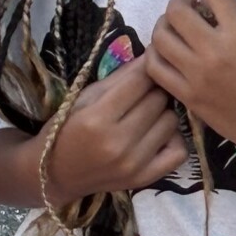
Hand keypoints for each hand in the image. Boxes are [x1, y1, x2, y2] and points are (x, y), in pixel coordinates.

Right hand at [39, 53, 189, 207]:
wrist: (56, 174)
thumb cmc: (66, 129)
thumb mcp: (84, 97)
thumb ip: (119, 78)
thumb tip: (151, 56)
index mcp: (97, 119)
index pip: (140, 81)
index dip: (145, 70)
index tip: (144, 70)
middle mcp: (118, 143)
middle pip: (158, 100)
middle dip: (153, 91)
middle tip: (143, 95)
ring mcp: (134, 164)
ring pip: (171, 121)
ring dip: (162, 114)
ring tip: (147, 116)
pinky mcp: (145, 179)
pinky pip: (180, 151)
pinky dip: (173, 140)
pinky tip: (158, 135)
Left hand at [146, 0, 235, 160]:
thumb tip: (209, 10)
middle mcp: (214, 51)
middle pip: (177, 11)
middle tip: (188, 3)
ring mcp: (196, 75)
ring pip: (160, 36)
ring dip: (165, 24)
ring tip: (175, 27)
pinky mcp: (186, 96)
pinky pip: (155, 67)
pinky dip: (157, 53)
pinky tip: (167, 52)